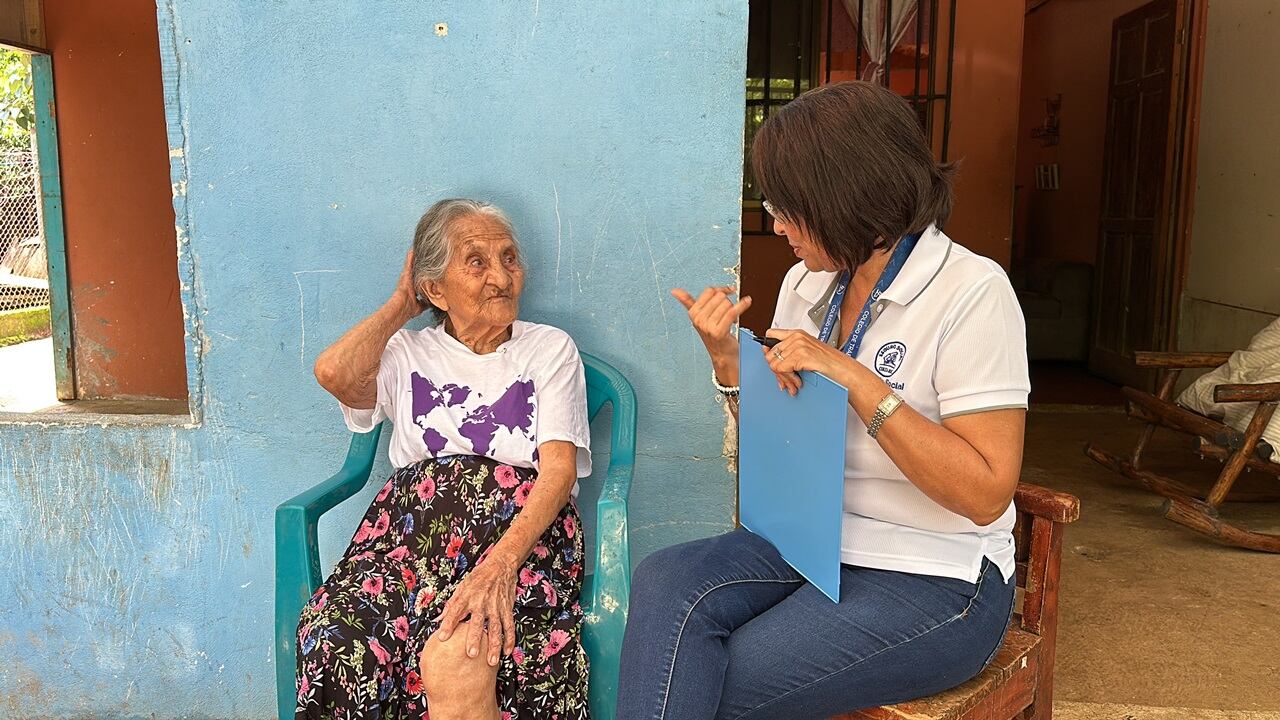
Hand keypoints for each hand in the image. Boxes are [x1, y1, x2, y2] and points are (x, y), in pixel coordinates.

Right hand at [389, 250, 425, 320]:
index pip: (420, 280)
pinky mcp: (405, 275)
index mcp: (413, 288)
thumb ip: (425, 303)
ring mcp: (406, 278)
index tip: (429, 270)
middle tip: (426, 256)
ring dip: (416, 259)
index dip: (424, 276)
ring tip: (421, 250)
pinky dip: (410, 258)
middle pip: (417, 271)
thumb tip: (431, 303)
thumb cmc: (407, 309)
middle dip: (421, 265)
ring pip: (413, 266)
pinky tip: (412, 251)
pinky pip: (408, 264)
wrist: (401, 309)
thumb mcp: (420, 306)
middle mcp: (410, 282)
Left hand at [434, 551, 517, 665]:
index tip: (442, 638)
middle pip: (477, 623)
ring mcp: (496, 607)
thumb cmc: (479, 577)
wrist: (501, 566)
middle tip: (471, 654)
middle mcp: (482, 602)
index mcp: (467, 596)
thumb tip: (437, 620)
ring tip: (492, 662)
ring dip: (495, 646)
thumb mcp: (462, 586)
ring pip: (496, 629)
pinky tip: (507, 652)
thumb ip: (451, 605)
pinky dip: (509, 640)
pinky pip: (509, 626)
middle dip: (475, 638)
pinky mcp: (507, 609)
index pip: (455, 611)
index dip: (448, 624)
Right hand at [672, 286, 751, 383]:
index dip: (721, 290)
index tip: (728, 291)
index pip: (710, 291)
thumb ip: (687, 302)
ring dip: (734, 309)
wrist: (722, 355)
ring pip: (727, 304)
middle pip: (719, 297)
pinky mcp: (719, 332)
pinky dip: (742, 305)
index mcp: (693, 313)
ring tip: (732, 318)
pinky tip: (747, 302)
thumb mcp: (699, 317)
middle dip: (728, 302)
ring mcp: (708, 326)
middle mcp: (699, 319)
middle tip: (728, 312)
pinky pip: (732, 312)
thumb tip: (675, 291)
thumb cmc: (713, 335)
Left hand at [763, 328, 848, 396]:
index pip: (770, 335)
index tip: (772, 362)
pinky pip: (781, 369)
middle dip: (776, 371)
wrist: (844, 371)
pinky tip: (798, 382)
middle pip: (770, 354)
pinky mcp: (801, 355)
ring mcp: (798, 345)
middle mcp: (796, 337)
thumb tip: (771, 361)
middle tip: (785, 381)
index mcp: (797, 334)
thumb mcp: (807, 354)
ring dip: (783, 378)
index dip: (768, 350)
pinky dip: (788, 379)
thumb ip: (790, 354)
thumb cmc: (830, 365)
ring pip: (774, 364)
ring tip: (793, 384)